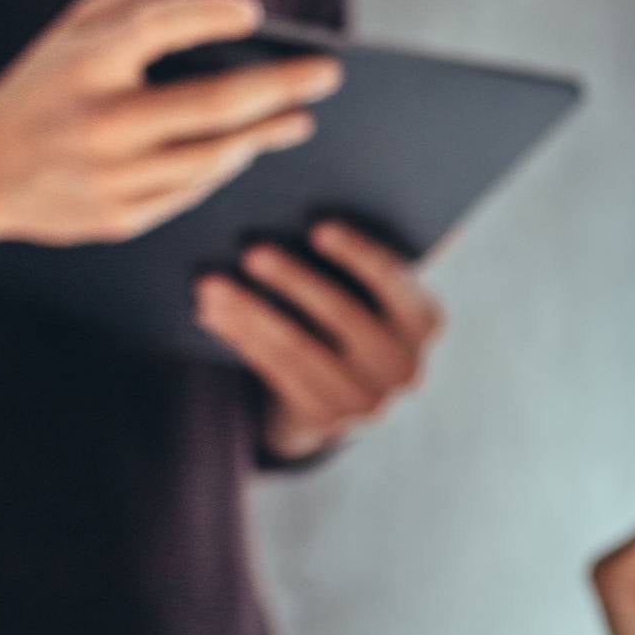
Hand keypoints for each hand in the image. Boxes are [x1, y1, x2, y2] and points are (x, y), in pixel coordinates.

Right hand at [0, 0, 338, 251]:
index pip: (161, 26)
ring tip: (299, 116)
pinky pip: (191, 192)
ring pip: (213, 156)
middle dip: (281, 87)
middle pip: (213, 104)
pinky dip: (225, 167)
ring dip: (264, 134)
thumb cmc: (44, 85)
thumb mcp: (82, 26)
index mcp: (87, 62)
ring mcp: (109, 175)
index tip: (254, 13)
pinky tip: (248, 148)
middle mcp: (99, 120)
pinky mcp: (118, 217)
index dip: (210, 14)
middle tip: (327, 73)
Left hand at [198, 220, 445, 462]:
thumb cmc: (352, 316)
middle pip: (342, 314)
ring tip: (210, 284)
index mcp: (424, 320)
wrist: (348, 395)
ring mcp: (368, 400)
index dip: (356, 253)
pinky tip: (212, 315)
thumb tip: (285, 214)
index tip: (317, 227)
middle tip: (251, 251)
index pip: (392, 279)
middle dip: (292, 279)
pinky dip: (241, 339)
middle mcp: (406, 366)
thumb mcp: (370, 294)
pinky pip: (276, 371)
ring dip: (249, 312)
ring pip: (298, 347)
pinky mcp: (328, 420)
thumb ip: (354, 263)